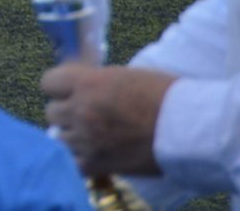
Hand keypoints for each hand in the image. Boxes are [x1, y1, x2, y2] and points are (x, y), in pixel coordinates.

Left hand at [41, 63, 169, 177]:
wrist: (191, 128)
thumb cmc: (166, 96)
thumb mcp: (124, 76)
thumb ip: (96, 82)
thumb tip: (82, 87)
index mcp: (86, 83)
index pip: (48, 82)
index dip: (59, 87)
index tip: (71, 91)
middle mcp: (81, 110)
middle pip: (52, 112)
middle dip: (66, 112)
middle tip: (86, 115)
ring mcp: (87, 138)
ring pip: (59, 138)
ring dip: (73, 137)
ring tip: (93, 136)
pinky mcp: (99, 163)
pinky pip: (74, 164)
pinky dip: (81, 161)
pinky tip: (95, 156)